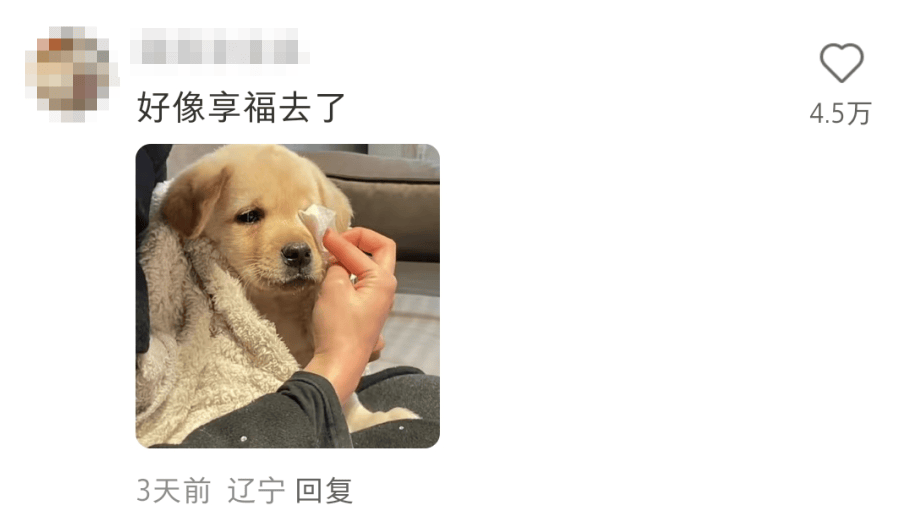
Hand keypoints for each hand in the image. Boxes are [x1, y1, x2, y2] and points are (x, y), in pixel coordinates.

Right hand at [304, 227, 396, 403]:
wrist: (339, 363)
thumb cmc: (339, 329)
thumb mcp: (333, 288)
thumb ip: (337, 264)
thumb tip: (336, 255)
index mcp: (383, 281)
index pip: (360, 249)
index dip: (339, 240)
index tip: (322, 236)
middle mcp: (386, 289)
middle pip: (380, 251)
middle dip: (360, 240)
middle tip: (337, 240)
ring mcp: (379, 300)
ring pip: (372, 267)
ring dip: (354, 257)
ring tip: (332, 256)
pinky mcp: (368, 310)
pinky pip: (364, 282)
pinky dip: (351, 272)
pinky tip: (335, 275)